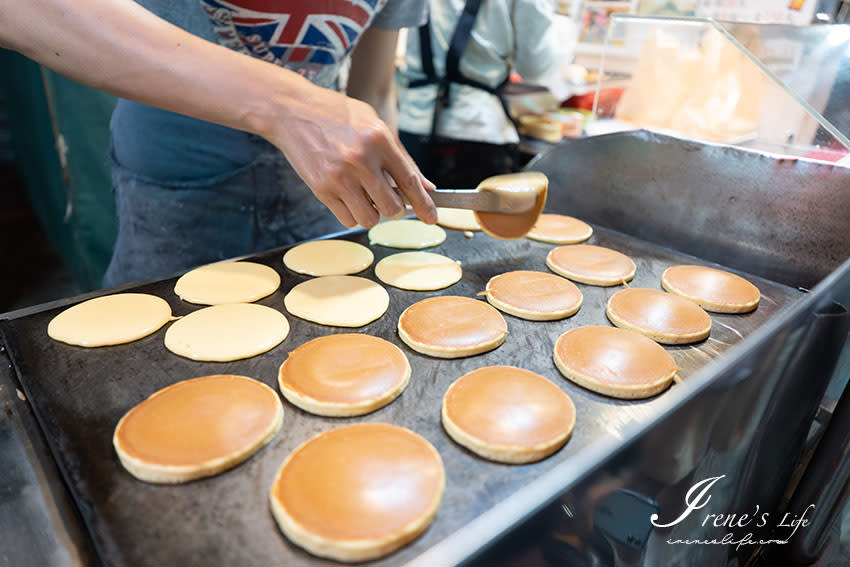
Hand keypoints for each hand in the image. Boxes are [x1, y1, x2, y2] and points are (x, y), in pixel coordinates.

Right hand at [265, 83, 435, 228]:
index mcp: (379, 139)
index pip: (409, 181)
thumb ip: (402, 157)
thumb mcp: (375, 124)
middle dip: (396, 210)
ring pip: (369, 218)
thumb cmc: (338, 115)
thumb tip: (426, 186)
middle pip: (392, 207)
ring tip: (366, 197)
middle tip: (391, 202)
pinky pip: (347, 219)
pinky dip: (353, 214)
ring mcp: (339, 176)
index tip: (431, 218)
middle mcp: (361, 159)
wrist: (292, 110)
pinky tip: (349, 197)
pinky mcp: (321, 188)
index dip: (424, 204)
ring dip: (373, 214)